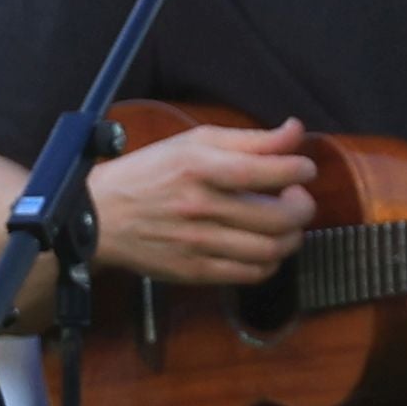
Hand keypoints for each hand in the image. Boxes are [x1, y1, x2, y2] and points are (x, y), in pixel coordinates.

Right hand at [83, 119, 315, 288]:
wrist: (102, 216)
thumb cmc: (151, 174)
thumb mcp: (194, 143)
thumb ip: (249, 139)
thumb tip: (295, 131)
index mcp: (200, 167)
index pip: (267, 170)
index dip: (298, 170)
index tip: (304, 169)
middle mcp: (200, 206)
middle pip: (278, 217)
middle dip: (302, 207)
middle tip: (297, 198)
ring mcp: (198, 243)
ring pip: (270, 249)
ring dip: (291, 237)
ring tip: (285, 224)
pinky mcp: (194, 271)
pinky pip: (250, 274)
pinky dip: (270, 262)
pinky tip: (265, 247)